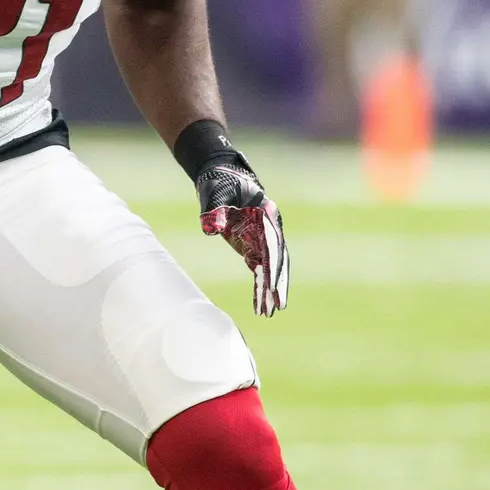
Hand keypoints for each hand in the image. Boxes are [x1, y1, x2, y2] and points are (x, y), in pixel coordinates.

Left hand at [196, 160, 289, 318]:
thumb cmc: (220, 182)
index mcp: (266, 215)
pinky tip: (258, 305)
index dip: (275, 267)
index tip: (275, 286)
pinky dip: (259, 287)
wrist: (219, 176)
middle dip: (278, 284)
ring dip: (269, 290)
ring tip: (267, 313)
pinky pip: (259, 270)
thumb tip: (210, 228)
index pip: (273, 245)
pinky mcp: (252, 245)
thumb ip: (214, 209)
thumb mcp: (216, 192)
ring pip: (270, 268)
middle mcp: (268, 229)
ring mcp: (262, 238)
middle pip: (278, 261)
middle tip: (279, 306)